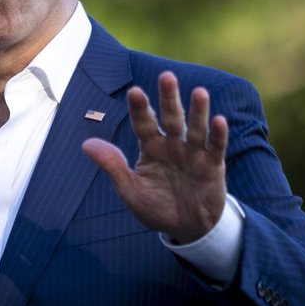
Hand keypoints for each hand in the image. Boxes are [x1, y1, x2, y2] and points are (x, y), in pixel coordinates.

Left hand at [82, 71, 227, 243]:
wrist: (185, 229)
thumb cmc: (156, 207)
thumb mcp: (130, 189)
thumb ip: (112, 166)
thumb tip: (85, 144)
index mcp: (151, 148)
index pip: (143, 124)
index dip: (139, 109)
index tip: (133, 91)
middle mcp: (173, 145)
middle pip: (171, 118)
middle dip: (169, 98)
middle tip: (166, 76)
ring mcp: (194, 154)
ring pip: (196, 129)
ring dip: (198, 111)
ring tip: (199, 92)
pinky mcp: (213, 167)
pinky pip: (216, 149)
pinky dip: (218, 135)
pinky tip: (219, 120)